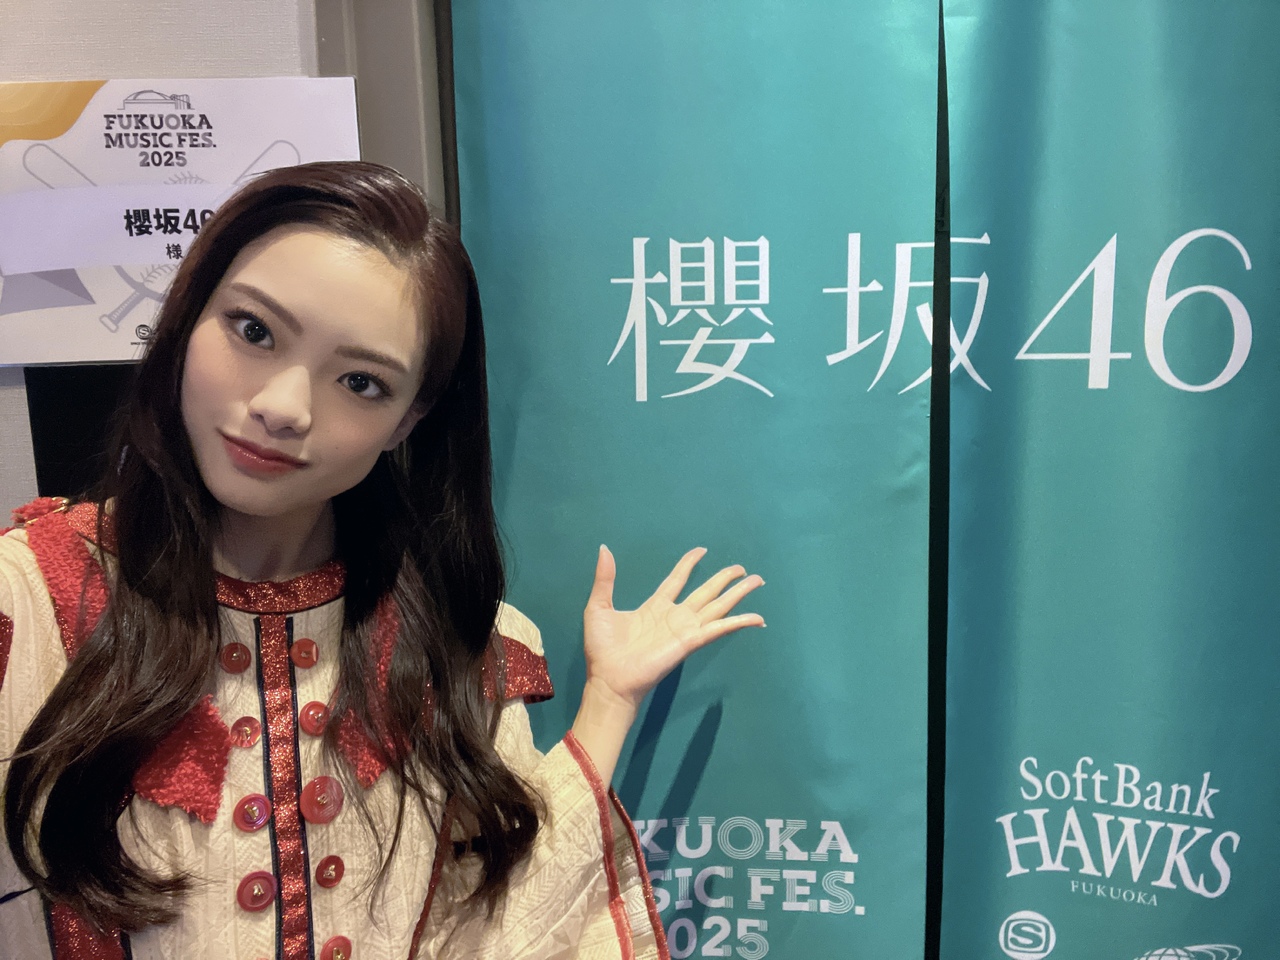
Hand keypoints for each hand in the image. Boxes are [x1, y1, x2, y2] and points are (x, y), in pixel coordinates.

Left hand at [582, 546, 764, 714]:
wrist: (608, 679)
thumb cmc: (603, 649)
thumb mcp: (598, 607)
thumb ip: (605, 579)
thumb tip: (604, 548)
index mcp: (655, 606)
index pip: (677, 579)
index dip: (689, 564)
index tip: (702, 550)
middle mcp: (675, 616)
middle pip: (706, 591)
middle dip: (724, 578)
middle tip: (742, 567)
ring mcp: (685, 629)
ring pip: (718, 606)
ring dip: (738, 594)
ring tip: (757, 580)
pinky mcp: (690, 642)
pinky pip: (719, 629)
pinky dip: (739, 623)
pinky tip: (757, 618)